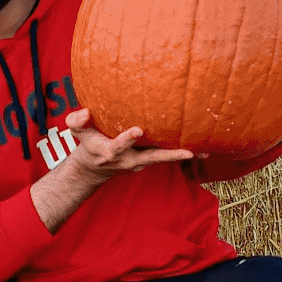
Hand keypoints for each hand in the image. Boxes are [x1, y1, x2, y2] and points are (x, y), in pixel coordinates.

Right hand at [29, 108, 193, 232]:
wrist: (94, 168)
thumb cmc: (88, 145)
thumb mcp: (77, 132)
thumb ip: (76, 121)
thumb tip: (84, 112)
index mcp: (111, 152)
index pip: (119, 145)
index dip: (128, 138)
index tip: (137, 130)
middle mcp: (129, 159)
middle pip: (152, 157)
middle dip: (170, 155)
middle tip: (189, 152)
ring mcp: (140, 162)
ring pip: (163, 158)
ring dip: (183, 155)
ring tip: (205, 151)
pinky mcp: (148, 160)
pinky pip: (166, 156)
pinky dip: (182, 153)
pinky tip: (202, 148)